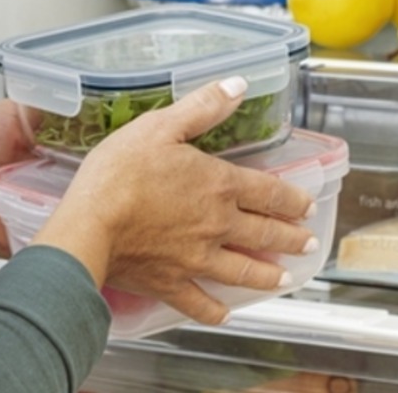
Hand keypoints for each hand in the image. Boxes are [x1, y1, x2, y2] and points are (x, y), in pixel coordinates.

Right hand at [33, 77, 317, 326]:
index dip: (291, 199)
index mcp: (218, 186)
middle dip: (290, 238)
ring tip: (283, 278)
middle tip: (307, 244)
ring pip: (243, 271)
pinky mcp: (172, 283)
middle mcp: (217, 226)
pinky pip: (200, 303)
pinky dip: (215, 310)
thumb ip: (201, 108)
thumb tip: (237, 85)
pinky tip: (224, 312)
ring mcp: (197, 259)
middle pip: (264, 234)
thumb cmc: (120, 173)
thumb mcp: (159, 127)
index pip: (268, 193)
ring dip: (267, 275)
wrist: (90, 226)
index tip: (306, 206)